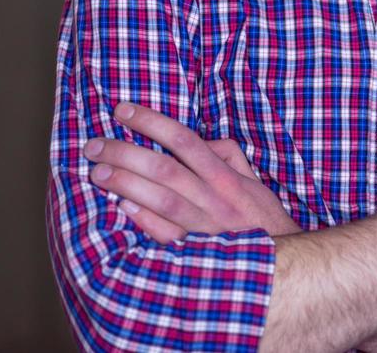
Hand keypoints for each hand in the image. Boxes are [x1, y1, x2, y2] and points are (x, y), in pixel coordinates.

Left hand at [85, 101, 301, 242]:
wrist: (282, 266)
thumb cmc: (263, 221)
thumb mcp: (253, 182)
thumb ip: (229, 157)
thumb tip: (202, 141)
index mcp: (225, 176)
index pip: (183, 139)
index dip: (151, 122)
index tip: (122, 110)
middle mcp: (212, 198)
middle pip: (163, 167)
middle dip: (125, 152)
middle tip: (94, 145)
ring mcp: (202, 227)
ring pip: (158, 198)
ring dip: (124, 183)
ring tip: (97, 172)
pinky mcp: (194, 253)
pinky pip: (163, 235)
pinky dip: (141, 219)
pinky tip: (120, 205)